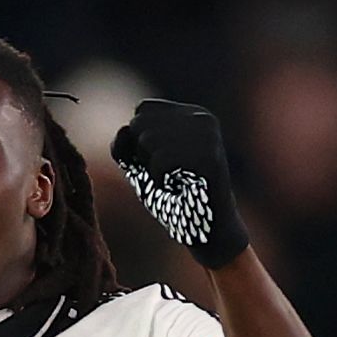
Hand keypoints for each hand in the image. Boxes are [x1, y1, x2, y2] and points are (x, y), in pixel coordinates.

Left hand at [111, 99, 247, 268]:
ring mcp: (210, 136)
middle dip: (142, 154)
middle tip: (168, 172)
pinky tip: (179, 187)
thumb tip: (125, 129)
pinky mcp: (210, 157)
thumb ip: (125, 144)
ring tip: (175, 179)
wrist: (202, 227)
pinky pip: (160, 161)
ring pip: (148, 140)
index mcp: (191, 114)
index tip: (156, 159)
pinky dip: (160, 180)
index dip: (136, 139)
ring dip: (152, 168)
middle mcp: (203, 118)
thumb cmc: (170, 195)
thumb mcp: (139, 165)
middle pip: (140, 123)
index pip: (142, 109)